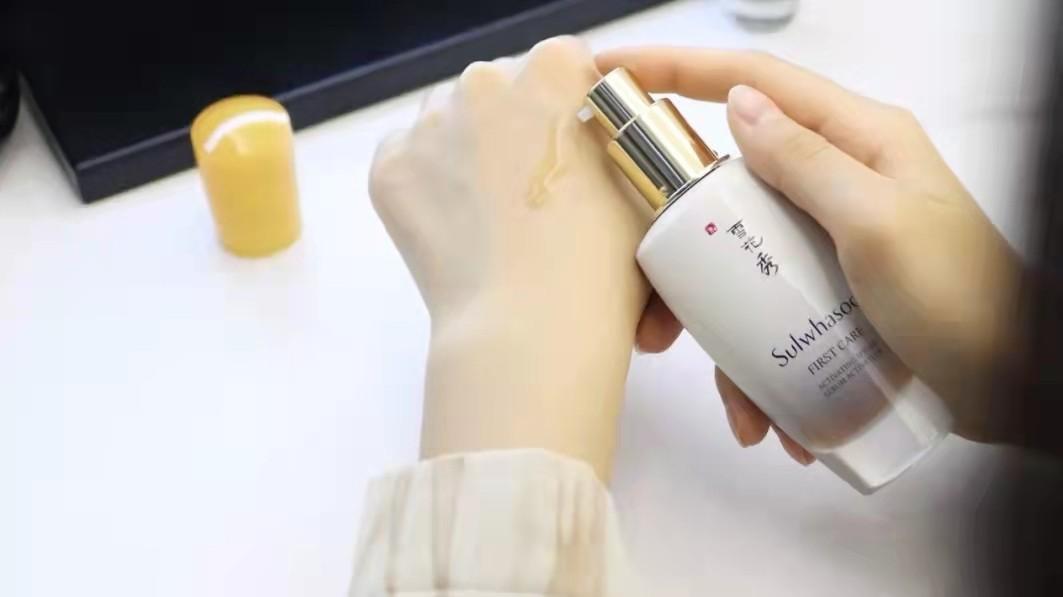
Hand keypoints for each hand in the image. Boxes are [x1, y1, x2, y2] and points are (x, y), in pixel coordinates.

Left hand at [369, 37, 651, 479]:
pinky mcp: (391, 168)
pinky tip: (461, 227)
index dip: (574, 111)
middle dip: (518, 128)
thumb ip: (611, 139)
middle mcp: (485, 80)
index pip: (565, 66)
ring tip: (497, 216)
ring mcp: (430, 124)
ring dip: (471, 152)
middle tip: (535, 193)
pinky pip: (412, 159)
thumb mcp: (639, 186)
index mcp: (554, 70)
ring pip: (452, 122)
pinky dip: (432, 186)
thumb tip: (587, 133)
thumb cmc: (599, 266)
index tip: (577, 150)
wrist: (529, 330)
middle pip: (503, 89)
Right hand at [599, 47, 1025, 458]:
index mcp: (857, 141)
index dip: (678, 70)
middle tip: (654, 322)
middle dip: (683, 260)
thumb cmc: (962, 302)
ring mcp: (831, 239)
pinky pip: (771, 313)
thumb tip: (738, 104)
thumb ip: (808, 162)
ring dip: (726, 337)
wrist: (1018, 389)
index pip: (754, 83)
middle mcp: (836, 182)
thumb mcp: (880, 226)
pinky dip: (761, 367)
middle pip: (728, 190)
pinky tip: (771, 418)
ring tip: (739, 403)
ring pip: (742, 263)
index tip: (611, 75)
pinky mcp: (830, 291)